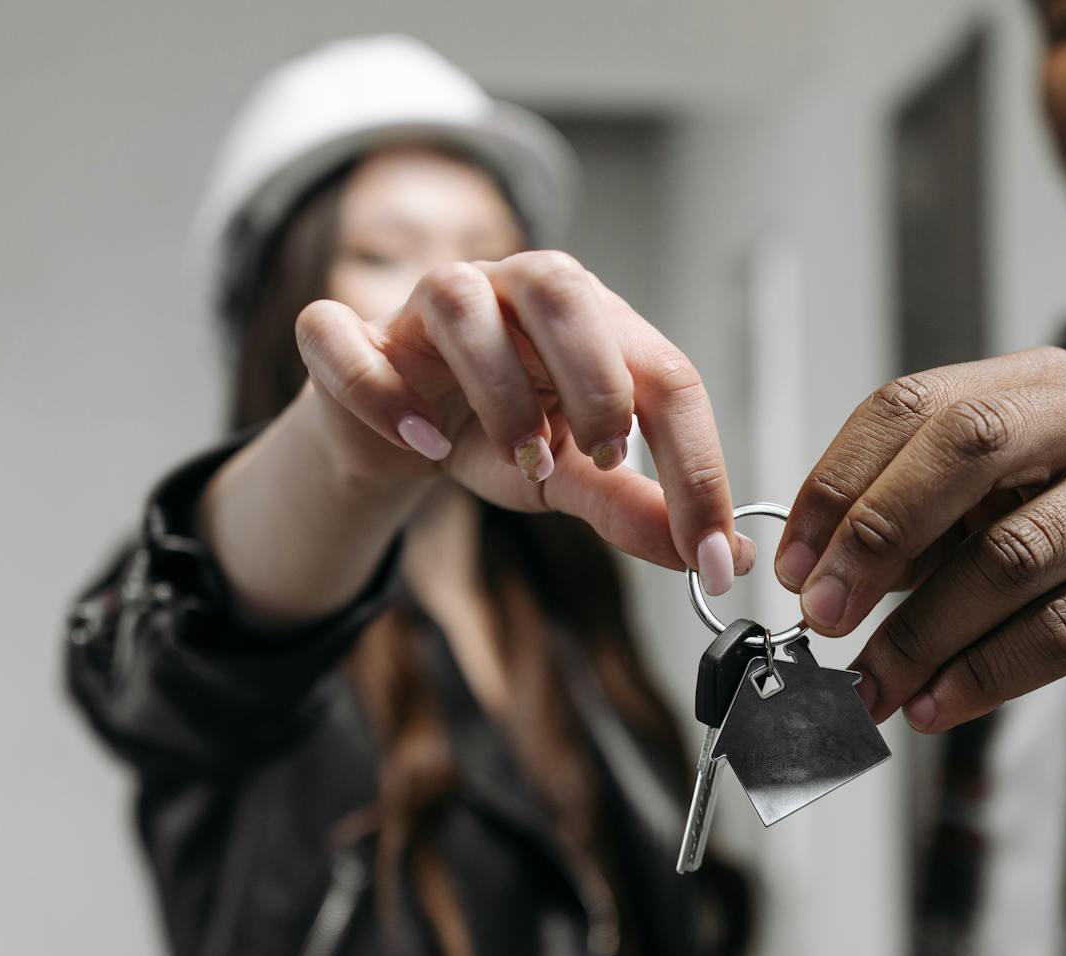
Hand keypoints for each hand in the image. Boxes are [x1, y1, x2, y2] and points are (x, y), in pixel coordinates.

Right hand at [292, 249, 741, 587]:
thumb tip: (724, 557)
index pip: (662, 371)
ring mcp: (423, 303)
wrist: (398, 436)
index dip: (696, 465)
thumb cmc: (500, 436)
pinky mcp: (348, 339)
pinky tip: (423, 444)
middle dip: (597, 381)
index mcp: (588, 319)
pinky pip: (341, 337)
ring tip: (524, 459)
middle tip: (606, 459)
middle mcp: (511, 291)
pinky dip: (381, 392)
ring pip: (457, 299)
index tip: (711, 555)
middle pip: (562, 287)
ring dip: (498, 390)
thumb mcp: (574, 479)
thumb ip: (636, 509)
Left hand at [776, 346, 1065, 730]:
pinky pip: (1063, 627)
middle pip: (971, 448)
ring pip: (1014, 553)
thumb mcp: (982, 525)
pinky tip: (934, 705)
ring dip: (923, 633)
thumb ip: (907, 533)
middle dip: (878, 537)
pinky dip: (982, 676)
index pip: (916, 403)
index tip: (792, 564)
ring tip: (873, 685)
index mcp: (1043, 382)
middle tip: (823, 616)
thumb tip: (814, 578)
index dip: (840, 482)